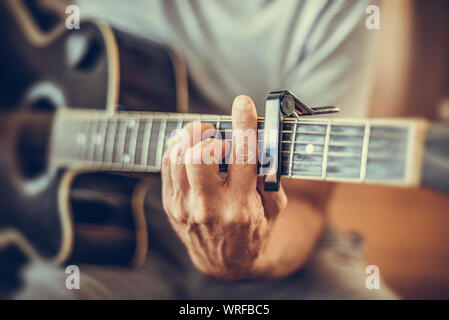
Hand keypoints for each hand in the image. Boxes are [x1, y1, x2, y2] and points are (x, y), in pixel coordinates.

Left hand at [161, 95, 286, 279]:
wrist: (227, 263)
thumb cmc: (254, 230)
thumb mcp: (274, 206)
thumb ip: (270, 174)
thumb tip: (261, 137)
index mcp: (242, 206)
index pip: (242, 155)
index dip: (243, 123)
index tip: (243, 102)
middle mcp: (211, 207)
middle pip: (199, 156)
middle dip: (207, 134)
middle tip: (215, 132)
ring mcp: (187, 208)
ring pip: (178, 158)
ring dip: (190, 138)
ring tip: (202, 137)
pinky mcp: (172, 207)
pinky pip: (167, 166)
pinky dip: (176, 149)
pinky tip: (188, 147)